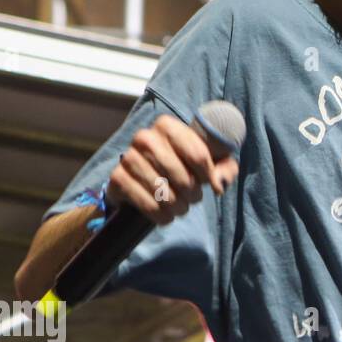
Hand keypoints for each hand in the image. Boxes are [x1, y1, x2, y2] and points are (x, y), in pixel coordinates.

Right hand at [106, 114, 238, 224]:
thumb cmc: (185, 166)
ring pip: (163, 191)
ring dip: (177, 206)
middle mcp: (145, 137)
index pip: (198, 155)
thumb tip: (218, 184)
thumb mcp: (211, 162)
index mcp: (168, 126)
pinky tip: (166, 215)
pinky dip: (160, 214)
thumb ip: (225, 169)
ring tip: (181, 207)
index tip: (210, 184)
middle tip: (194, 198)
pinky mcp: (117, 178)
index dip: (208, 175)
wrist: (146, 178)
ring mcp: (128, 157)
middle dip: (193, 194)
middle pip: (181, 176)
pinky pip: (145, 202)